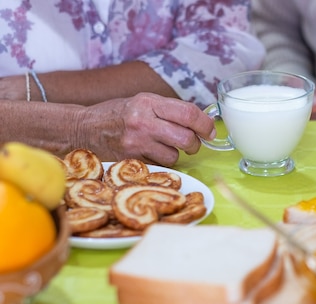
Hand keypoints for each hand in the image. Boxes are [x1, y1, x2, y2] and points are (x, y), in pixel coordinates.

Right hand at [78, 93, 215, 165]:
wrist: (82, 129)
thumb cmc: (117, 115)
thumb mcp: (142, 103)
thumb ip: (169, 110)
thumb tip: (201, 121)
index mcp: (149, 103)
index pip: (188, 113)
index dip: (205, 124)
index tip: (210, 131)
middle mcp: (143, 122)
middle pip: (186, 138)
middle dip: (194, 143)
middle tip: (191, 143)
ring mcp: (136, 143)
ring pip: (174, 155)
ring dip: (175, 154)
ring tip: (162, 146)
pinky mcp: (130, 160)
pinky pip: (159, 165)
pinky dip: (160, 162)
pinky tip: (149, 153)